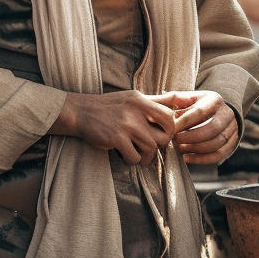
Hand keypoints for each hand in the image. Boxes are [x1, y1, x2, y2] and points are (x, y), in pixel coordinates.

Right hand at [50, 89, 175, 167]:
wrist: (79, 111)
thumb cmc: (108, 106)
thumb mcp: (132, 97)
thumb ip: (155, 100)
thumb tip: (179, 97)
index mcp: (141, 100)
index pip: (169, 116)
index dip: (170, 129)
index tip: (161, 135)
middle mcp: (136, 110)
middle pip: (165, 135)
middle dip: (160, 146)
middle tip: (150, 147)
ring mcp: (126, 124)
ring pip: (151, 148)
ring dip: (145, 157)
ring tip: (136, 155)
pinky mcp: (116, 137)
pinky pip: (134, 156)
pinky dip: (132, 160)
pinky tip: (124, 155)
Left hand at [156, 90, 239, 164]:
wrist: (220, 111)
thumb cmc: (198, 104)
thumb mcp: (189, 97)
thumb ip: (175, 100)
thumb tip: (156, 103)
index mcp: (214, 100)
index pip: (200, 111)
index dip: (185, 121)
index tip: (171, 128)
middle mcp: (226, 114)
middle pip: (212, 129)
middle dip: (191, 137)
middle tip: (176, 141)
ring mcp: (232, 129)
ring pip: (216, 143)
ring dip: (196, 148)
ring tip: (180, 149)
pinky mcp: (231, 143)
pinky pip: (218, 155)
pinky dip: (202, 159)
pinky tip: (187, 158)